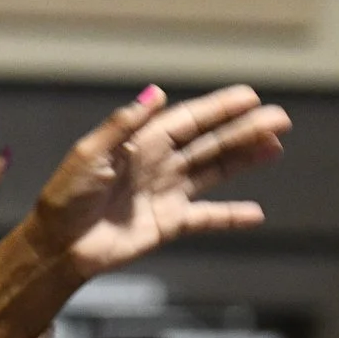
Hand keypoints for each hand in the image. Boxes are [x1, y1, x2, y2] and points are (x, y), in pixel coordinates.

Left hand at [22, 85, 290, 278]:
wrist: (57, 245)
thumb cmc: (64, 198)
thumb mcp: (88, 155)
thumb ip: (122, 125)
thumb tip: (156, 92)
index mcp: (141, 143)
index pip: (189, 121)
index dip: (220, 108)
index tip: (251, 97)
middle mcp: (158, 165)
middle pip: (210, 143)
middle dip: (245, 130)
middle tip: (281, 119)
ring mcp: (165, 194)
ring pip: (214, 172)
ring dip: (245, 160)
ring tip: (276, 147)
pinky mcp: (166, 225)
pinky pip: (205, 218)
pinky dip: (229, 216)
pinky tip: (256, 214)